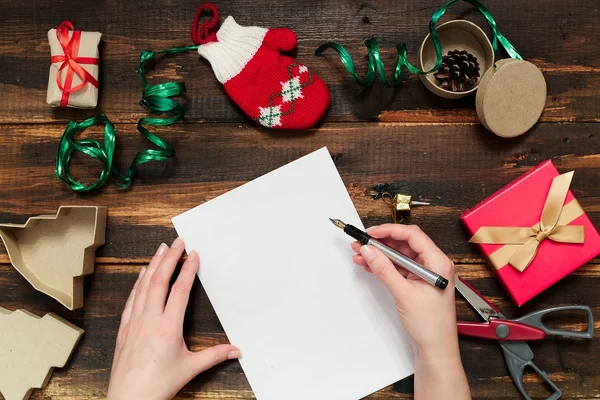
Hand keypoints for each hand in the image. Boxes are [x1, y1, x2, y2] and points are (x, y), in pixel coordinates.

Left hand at [107, 238, 240, 399]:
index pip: (179, 290)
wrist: (129, 399)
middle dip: (170, 258)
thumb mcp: (191, 369)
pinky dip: (138, 282)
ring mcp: (135, 322)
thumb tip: (236, 350)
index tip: (193, 254)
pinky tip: (142, 274)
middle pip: (159, 280)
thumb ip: (215, 356)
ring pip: (144, 286)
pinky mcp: (125, 328)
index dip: (188, 270)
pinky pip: (132, 299)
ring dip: (153, 265)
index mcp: (168, 327)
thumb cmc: (158, 385)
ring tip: (161, 249)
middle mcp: (149, 320)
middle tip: (177, 242)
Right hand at [351, 224, 469, 399]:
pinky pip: (397, 267)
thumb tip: (370, 251)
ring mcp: (424, 274)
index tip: (371, 233)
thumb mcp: (404, 294)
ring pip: (398, 255)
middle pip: (404, 244)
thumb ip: (384, 270)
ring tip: (359, 254)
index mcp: (438, 263)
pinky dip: (383, 265)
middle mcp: (433, 265)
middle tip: (361, 242)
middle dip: (381, 242)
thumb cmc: (432, 326)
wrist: (435, 350)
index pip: (412, 236)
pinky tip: (368, 264)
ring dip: (379, 254)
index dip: (389, 231)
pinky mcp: (416, 283)